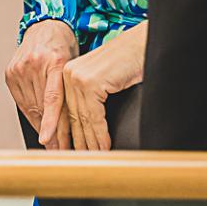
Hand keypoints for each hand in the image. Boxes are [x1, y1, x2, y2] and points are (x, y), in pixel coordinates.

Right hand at [5, 20, 78, 147]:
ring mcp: (20, 68)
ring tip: (52, 143)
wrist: (46, 26)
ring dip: (41, 126)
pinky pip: (21, 102)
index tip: (48, 140)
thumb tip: (72, 127)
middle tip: (61, 151)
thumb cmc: (64, 48)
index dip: (51, 121)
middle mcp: (34, 64)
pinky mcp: (10, 73)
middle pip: (41, 107)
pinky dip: (31, 114)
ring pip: (30, 107)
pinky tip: (40, 124)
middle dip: (52, 132)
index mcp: (55, 61)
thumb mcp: (73, 66)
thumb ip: (70, 90)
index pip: (52, 97)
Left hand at [57, 22, 145, 150]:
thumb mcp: (102, 79)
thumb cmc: (127, 61)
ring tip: (93, 159)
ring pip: (83, 120)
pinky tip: (104, 147)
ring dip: (89, 143)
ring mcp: (79, 78)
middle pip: (71, 117)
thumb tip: (87, 125)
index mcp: (67, 73)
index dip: (64, 132)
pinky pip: (95, 117)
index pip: (64, 109)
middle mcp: (69, 74)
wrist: (142, 44)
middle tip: (77, 161)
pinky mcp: (92, 83)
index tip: (65, 150)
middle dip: (75, 141)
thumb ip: (91, 97)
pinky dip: (100, 135)